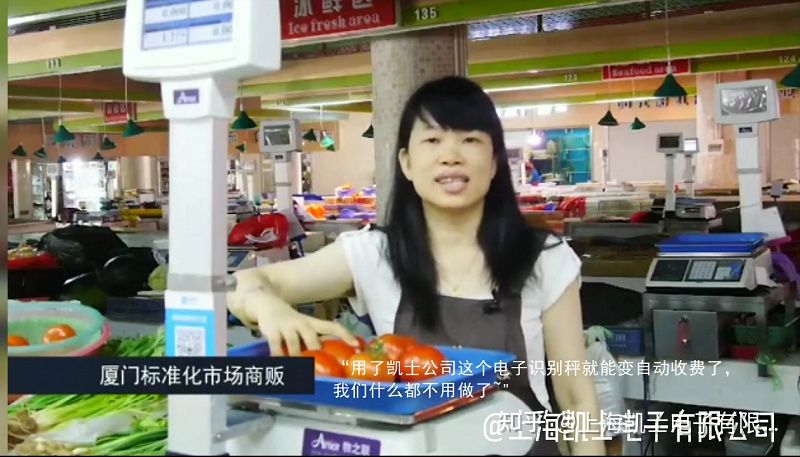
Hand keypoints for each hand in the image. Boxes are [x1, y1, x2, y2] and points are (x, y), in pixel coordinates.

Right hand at [227, 286, 357, 355]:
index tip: (356, 345)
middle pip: (312, 337)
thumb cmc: (292, 322)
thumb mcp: (305, 327)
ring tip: (298, 372)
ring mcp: (287, 327)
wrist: (268, 304)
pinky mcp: (272, 330)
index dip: (345, 335)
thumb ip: (315, 340)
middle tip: (319, 362)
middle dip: (315, 349)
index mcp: (313, 324)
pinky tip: (279, 365)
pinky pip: (276, 347)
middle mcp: (302, 324)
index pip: (333, 327)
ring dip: (296, 357)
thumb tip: (332, 360)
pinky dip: (278, 357)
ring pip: (294, 344)